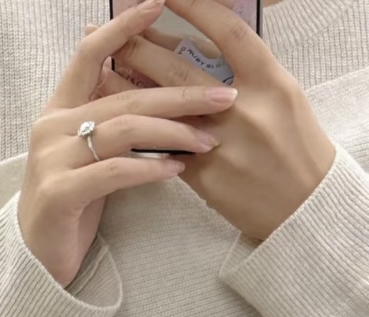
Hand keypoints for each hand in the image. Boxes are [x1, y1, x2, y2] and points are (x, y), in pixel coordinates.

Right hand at [18, 0, 237, 287]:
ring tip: (209, 140)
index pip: (89, 55)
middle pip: (124, 96)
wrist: (34, 261)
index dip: (124, 28)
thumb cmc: (71, 210)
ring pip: (122, 130)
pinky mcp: (59, 193)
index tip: (157, 3)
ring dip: (173, 132)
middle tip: (225, 96)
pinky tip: (176, 169)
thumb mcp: (90, 160)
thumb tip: (162, 97)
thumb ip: (112, 127)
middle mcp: (50, 129)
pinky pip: (113, 171)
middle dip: (180, 94)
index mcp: (58, 113)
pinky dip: (149, 167)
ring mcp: (51, 160)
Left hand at [97, 0, 336, 240]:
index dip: (195, 8)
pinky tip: (115, 119)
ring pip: (164, 111)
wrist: (303, 208)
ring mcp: (221, 145)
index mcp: (269, 82)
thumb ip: (244, 73)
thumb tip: (200, 48)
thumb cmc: (296, 147)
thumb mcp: (281, 97)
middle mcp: (243, 110)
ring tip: (102, 67)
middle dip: (142, 47)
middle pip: (181, 71)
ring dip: (128, 87)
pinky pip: (164, 150)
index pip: (227, 33)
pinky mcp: (203, 178)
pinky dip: (138, 130)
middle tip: (116, 29)